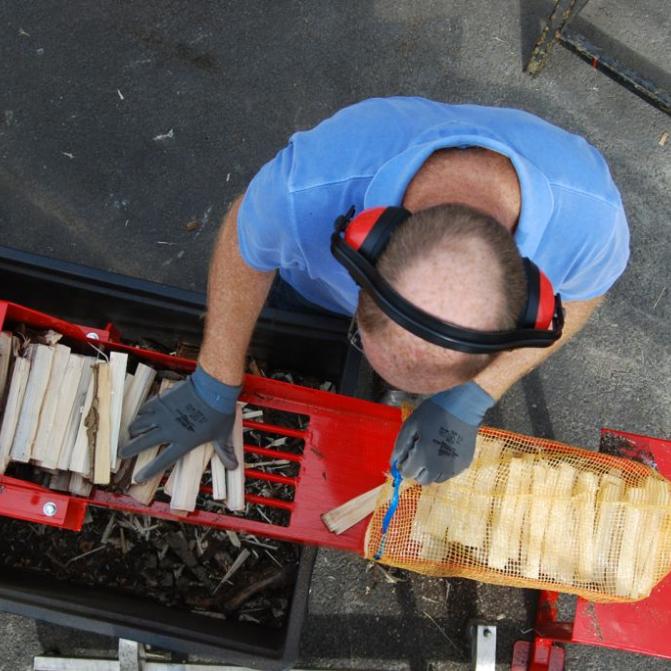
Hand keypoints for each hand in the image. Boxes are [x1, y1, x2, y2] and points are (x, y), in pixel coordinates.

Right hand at [120, 365, 241, 482]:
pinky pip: (147, 407)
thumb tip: (232, 466)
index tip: (138, 477)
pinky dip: (142, 412)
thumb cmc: (219, 412)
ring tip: (129, 433)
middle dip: (130, 449)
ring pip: (141, 424)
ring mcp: (164, 414)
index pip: (162, 461)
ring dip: (134, 429)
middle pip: (143, 443)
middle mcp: (169, 430)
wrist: (212, 389)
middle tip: (122, 453)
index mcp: (183, 442)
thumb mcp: (222, 435)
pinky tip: (140, 413)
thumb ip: (225, 451)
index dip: (149, 471)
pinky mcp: (163, 400)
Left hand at [391, 382, 493, 484]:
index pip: (407, 473)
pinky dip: (443, 467)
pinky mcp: (464, 465)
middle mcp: (438, 467)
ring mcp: (453, 468)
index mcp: (423, 456)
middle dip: (416, 470)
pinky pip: (449, 473)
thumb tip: (394, 462)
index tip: (406, 455)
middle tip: (418, 454)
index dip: (403, 464)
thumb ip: (400, 446)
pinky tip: (444, 451)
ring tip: (432, 452)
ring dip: (430, 470)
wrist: (463, 407)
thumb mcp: (411, 425)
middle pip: (422, 480)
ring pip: (436, 479)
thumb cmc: (433, 413)